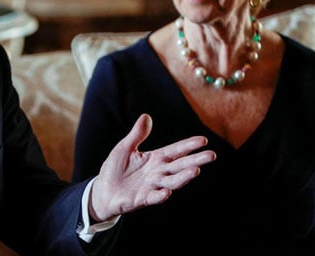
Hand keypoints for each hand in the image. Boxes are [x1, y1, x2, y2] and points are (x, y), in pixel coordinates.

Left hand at [89, 114, 215, 221]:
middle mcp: (157, 173)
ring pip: (171, 182)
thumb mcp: (124, 148)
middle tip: (211, 155)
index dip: (188, 146)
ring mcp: (151, 186)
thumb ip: (137, 135)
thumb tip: (146, 116)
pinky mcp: (142, 199)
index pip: (175, 151)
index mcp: (155, 159)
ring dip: (183, 177)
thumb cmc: (115, 169)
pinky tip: (167, 192)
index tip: (203, 140)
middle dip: (195, 160)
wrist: (103, 190)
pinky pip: (153, 197)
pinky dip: (160, 195)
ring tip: (196, 170)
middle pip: (180, 165)